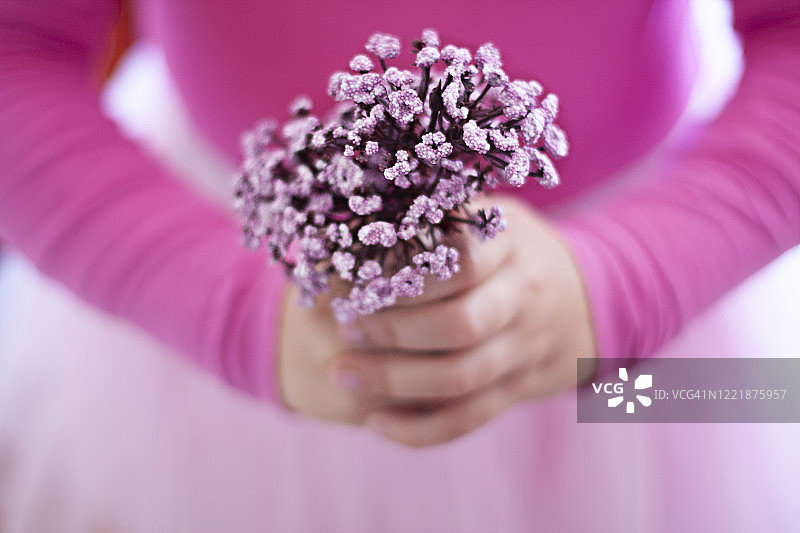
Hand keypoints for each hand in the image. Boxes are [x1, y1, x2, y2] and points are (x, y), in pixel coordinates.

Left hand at [278, 195, 596, 445]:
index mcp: (510, 245)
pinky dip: (420, 430)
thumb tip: (348, 226)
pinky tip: (377, 425)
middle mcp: (522, 297)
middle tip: (345, 326)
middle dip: (394, 331)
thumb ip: (438, 221)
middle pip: (461, 324)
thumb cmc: (509, 249)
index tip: (359, 280)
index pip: (461, 261)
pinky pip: (470, 419)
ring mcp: (523, 348)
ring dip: (394, 381)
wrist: (585, 297)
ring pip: (462, 378)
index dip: (407, 274)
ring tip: (341, 374)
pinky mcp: (516, 390)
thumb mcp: (489, 216)